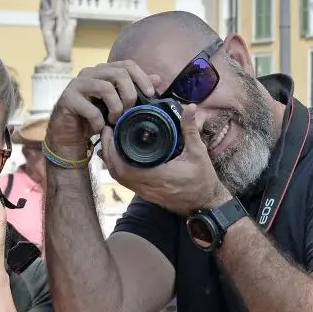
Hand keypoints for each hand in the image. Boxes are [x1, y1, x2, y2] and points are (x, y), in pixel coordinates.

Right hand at [48, 60, 158, 158]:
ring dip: (115, 107)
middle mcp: (90, 74)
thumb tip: (158, 78)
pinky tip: (99, 128)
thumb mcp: (118, 105)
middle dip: (129, 94)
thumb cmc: (94, 118)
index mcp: (103, 72)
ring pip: (105, 87)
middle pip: (118, 73)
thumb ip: (136, 90)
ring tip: (114, 120)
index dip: (142, 77)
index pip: (127, 64)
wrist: (70, 135)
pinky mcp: (68, 99)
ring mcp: (77, 85)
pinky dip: (99, 120)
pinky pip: (90, 108)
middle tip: (129, 111)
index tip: (151, 94)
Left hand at [100, 103, 231, 215]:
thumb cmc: (202, 180)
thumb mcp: (199, 152)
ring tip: (110, 140)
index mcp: (157, 176)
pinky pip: (126, 181)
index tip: (110, 131)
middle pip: (116, 172)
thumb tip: (190, 108)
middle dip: (107, 151)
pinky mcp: (146, 194)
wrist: (205, 203)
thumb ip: (191, 130)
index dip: (112, 150)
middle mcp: (147, 186)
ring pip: (119, 178)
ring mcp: (145, 192)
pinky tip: (119, 155)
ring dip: (111, 160)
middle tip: (107, 131)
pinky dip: (119, 167)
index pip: (124, 167)